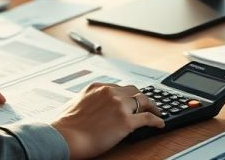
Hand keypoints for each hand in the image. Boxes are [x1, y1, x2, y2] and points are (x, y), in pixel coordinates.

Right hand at [50, 83, 164, 159]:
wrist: (65, 137)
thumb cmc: (66, 125)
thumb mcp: (76, 103)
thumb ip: (88, 100)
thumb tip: (93, 106)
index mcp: (97, 87)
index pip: (119, 87)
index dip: (128, 95)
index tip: (132, 99)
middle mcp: (110, 92)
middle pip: (133, 91)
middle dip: (141, 98)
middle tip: (146, 105)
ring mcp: (119, 106)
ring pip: (143, 101)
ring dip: (152, 107)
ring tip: (156, 113)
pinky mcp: (126, 121)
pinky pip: (147, 118)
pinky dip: (156, 120)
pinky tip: (159, 123)